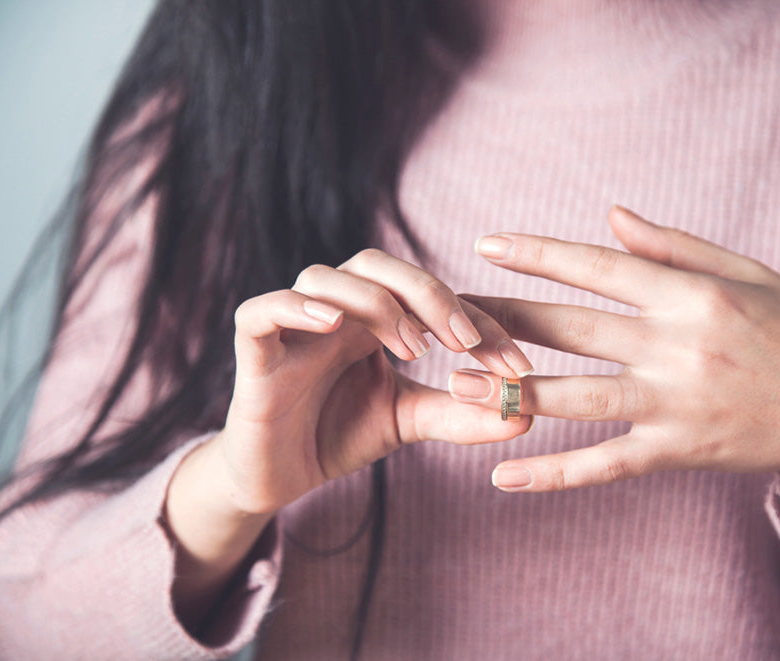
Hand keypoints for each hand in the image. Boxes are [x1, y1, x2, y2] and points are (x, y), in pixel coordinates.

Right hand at [214, 248, 533, 514]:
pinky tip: (334, 324)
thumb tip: (525, 413)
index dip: (477, 322)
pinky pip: (262, 310)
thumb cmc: (337, 435)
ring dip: (375, 303)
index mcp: (372, 318)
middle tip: (466, 342)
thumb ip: (459, 414)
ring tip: (413, 349)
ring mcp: (292, 327)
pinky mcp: (254, 354)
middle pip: (376, 265)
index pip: (427, 296)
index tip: (516, 365)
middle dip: (429, 294)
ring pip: (325, 278)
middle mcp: (334, 310)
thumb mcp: (408, 421)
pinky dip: (295, 307)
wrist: (276, 478)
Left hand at [452, 206, 779, 561]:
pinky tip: (505, 477)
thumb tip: (610, 216)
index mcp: (692, 295)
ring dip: (509, 392)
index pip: (596, 268)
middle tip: (445, 312)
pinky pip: (604, 465)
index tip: (485, 244)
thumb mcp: (749, 272)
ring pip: (576, 398)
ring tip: (454, 386)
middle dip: (502, 318)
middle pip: (570, 329)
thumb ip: (675, 247)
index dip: (537, 254)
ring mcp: (674, 404)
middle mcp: (677, 347)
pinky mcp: (678, 452)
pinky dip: (554, 473)